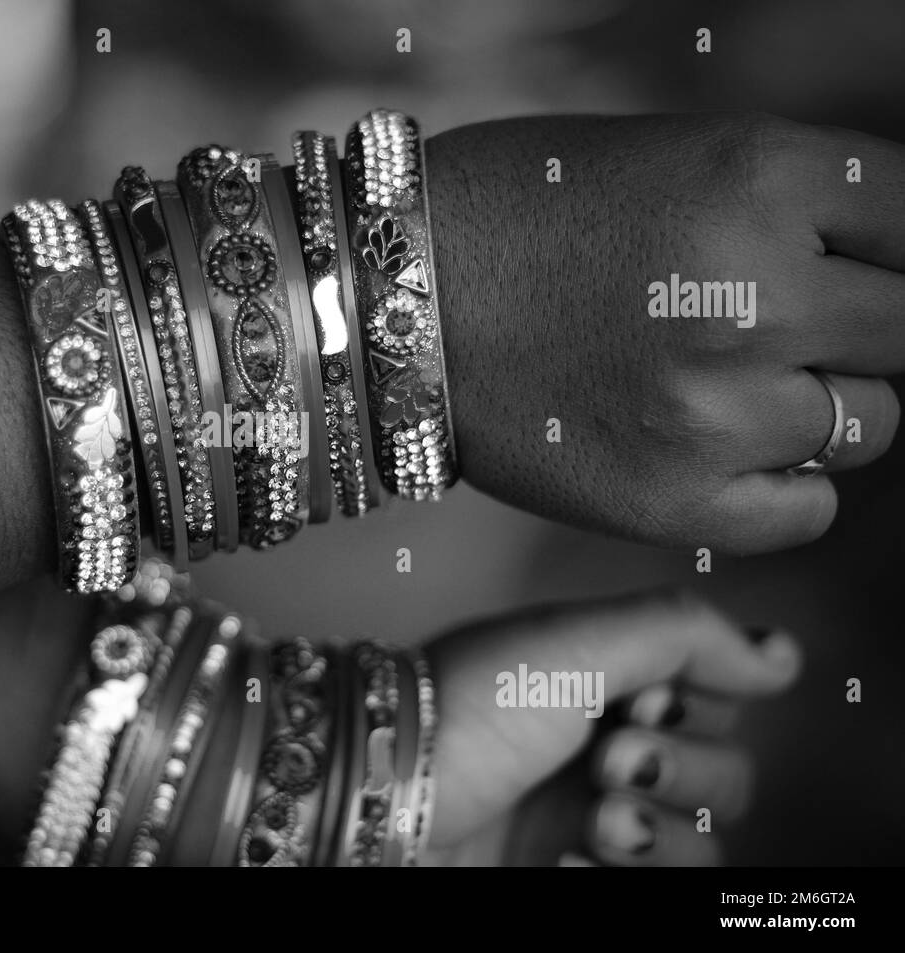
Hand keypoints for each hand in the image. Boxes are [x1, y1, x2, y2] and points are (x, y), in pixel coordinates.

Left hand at [424, 589, 800, 864]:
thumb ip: (687, 635)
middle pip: (724, 775)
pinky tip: (577, 855)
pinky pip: (654, 886)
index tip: (646, 695)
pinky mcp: (569, 869)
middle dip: (683, 769)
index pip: (720, 695)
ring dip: (664, 833)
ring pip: (700, 843)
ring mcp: (588, 816)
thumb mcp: (577, 643)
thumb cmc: (469, 706)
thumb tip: (783, 657)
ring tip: (595, 821)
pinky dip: (631, 872)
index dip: (703, 700)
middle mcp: (608, 743)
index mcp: (611, 678)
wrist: (375, 788)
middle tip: (609, 761)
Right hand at [429, 111, 903, 552]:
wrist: (384, 305)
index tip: (869, 267)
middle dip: (858, 323)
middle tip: (778, 322)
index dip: (898, 247)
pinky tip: (717, 447)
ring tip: (719, 380)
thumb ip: (798, 204)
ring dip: (815, 402)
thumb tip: (896, 270)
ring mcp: (716, 413)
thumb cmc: (518, 216)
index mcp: (757, 178)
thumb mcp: (671, 158)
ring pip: (867, 424)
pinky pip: (807, 509)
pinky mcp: (672, 503)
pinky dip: (781, 481)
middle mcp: (754, 298)